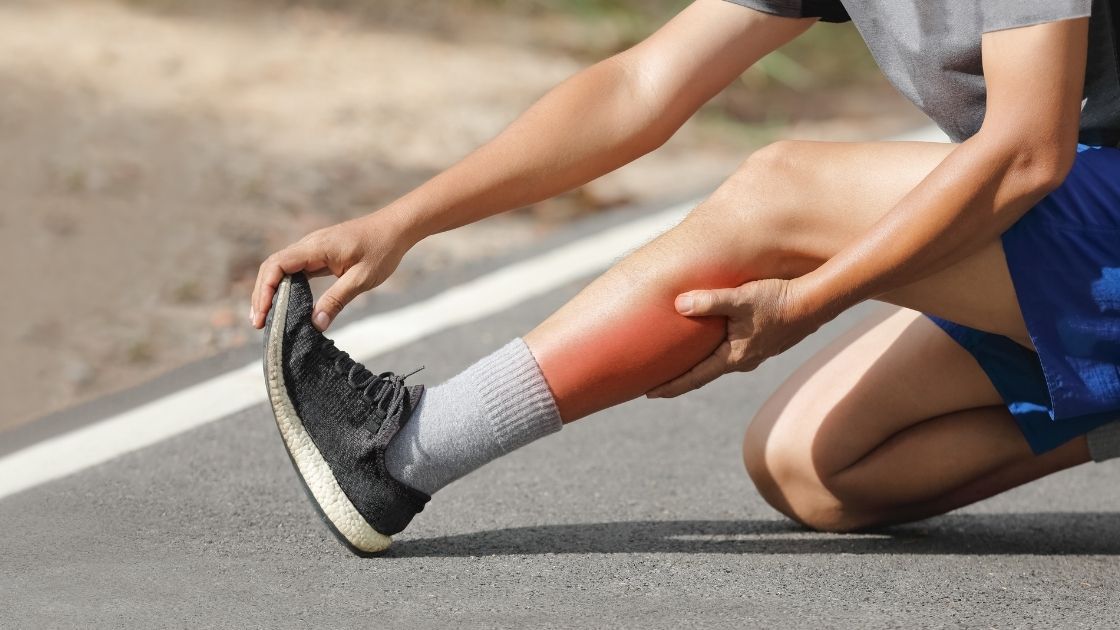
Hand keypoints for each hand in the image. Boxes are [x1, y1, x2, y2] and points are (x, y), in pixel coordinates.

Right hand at [250, 212, 416, 330]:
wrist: (395, 228)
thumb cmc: (381, 250)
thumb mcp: (361, 279)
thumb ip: (336, 300)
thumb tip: (315, 325)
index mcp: (315, 247)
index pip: (276, 266)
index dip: (264, 291)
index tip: (262, 315)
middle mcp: (309, 245)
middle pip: (272, 267)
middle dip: (261, 295)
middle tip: (258, 324)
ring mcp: (312, 249)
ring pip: (281, 269)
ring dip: (271, 292)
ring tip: (267, 319)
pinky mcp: (319, 255)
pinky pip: (295, 271)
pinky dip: (286, 287)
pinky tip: (286, 305)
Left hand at [646, 277, 826, 397]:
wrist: (815, 303)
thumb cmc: (777, 300)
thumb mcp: (740, 298)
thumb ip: (710, 301)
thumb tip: (679, 304)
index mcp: (733, 357)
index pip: (694, 378)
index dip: (670, 386)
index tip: (648, 393)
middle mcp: (742, 361)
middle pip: (703, 373)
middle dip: (679, 377)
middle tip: (654, 381)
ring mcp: (754, 353)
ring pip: (718, 361)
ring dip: (697, 363)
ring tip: (678, 361)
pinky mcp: (762, 342)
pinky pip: (730, 349)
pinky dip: (713, 350)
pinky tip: (710, 340)